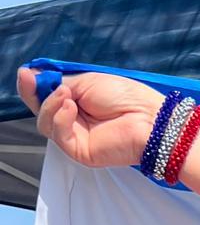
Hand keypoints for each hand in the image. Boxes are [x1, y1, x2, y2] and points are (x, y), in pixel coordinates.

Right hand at [16, 66, 163, 169]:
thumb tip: (34, 76)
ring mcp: (76, 137)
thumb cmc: (126, 97)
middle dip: (33, 94)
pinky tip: (70, 107)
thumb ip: (60, 83)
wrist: (148, 118)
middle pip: (41, 110)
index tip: (26, 73)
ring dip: (51, 105)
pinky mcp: (79, 151)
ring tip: (67, 95)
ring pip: (45, 123)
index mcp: (77, 101)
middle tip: (29, 79)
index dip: (33, 86)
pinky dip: (60, 118)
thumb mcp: (87, 82)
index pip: (47, 96)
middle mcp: (75, 120)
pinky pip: (57, 134)